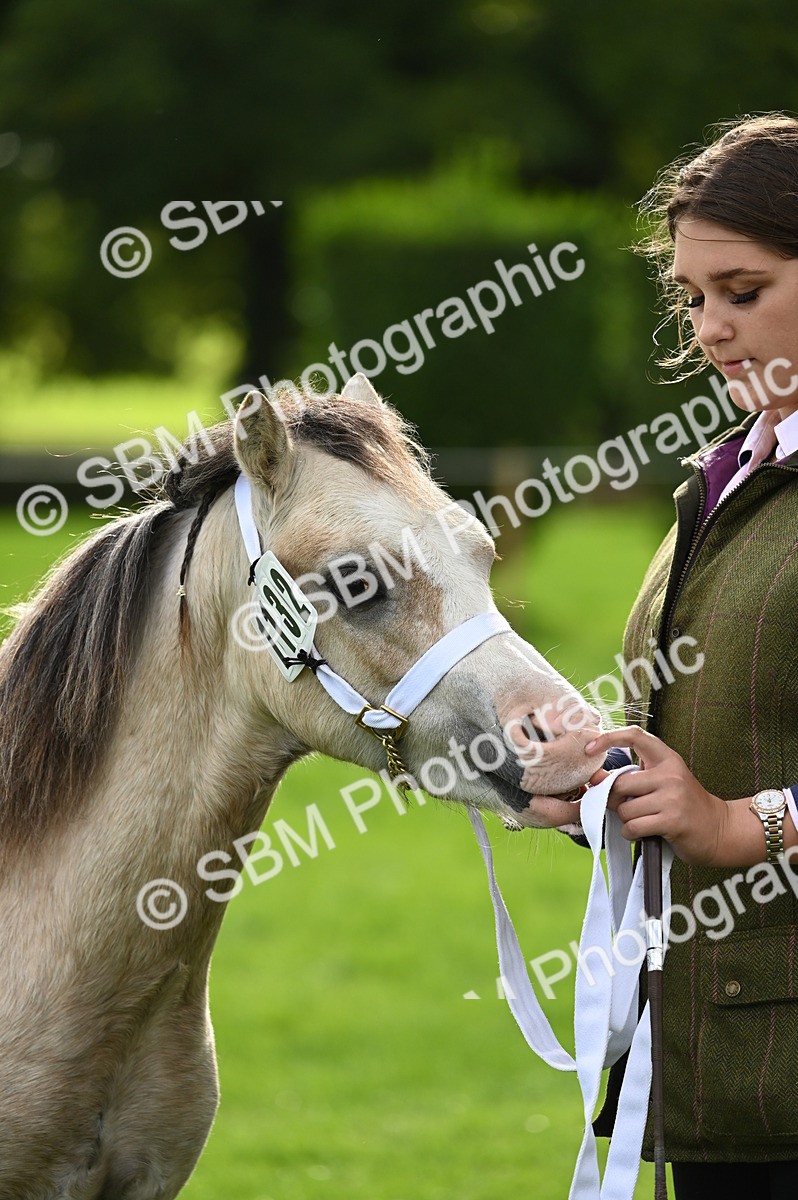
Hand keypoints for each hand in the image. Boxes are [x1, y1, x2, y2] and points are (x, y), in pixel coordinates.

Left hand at [584, 726, 742, 866]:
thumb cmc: (684, 806)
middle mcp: (670, 774)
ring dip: (626, 820)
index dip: (609, 738)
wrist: (719, 829)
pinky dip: (631, 833)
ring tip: (643, 821)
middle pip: (620, 784)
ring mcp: (672, 797)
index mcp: (667, 759)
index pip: (635, 736)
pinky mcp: (672, 821)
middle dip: (616, 800)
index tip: (589, 748)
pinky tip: (644, 833)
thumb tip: (595, 778)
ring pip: (625, 809)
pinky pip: (633, 827)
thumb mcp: (663, 782)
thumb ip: (633, 778)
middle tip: (628, 808)